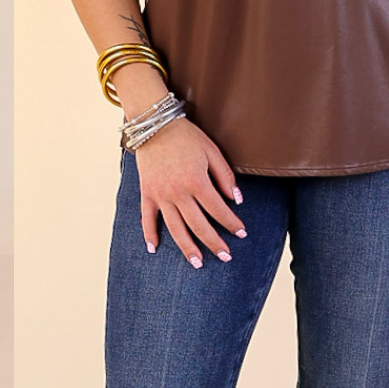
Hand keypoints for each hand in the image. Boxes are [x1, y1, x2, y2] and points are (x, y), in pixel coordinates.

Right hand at [135, 116, 246, 267]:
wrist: (155, 124)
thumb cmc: (185, 136)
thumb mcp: (211, 150)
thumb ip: (225, 176)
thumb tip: (237, 199)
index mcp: (197, 181)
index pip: (218, 210)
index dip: (232, 223)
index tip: (241, 233)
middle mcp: (178, 193)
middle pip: (199, 226)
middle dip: (214, 243)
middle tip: (225, 257)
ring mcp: (161, 195)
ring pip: (176, 228)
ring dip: (187, 248)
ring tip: (198, 263)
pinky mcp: (147, 192)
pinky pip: (147, 218)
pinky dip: (149, 234)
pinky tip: (154, 249)